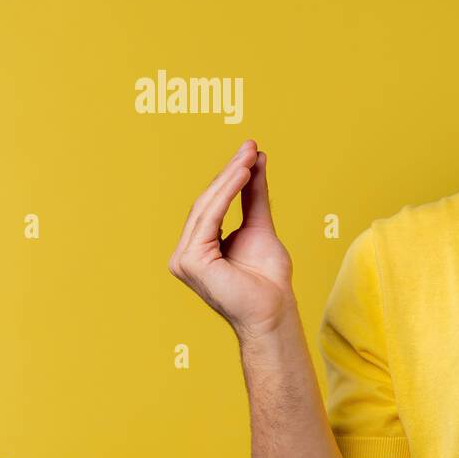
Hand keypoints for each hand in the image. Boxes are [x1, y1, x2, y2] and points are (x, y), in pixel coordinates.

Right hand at [168, 140, 294, 341]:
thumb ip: (254, 196)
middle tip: (251, 147)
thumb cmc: (268, 279)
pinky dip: (225, 195)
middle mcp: (186, 252)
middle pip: (208, 202)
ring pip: (207, 208)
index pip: (213, 204)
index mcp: (199, 246)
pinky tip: (242, 175)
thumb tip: (255, 160)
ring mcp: (184, 258)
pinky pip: (208, 220)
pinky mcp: (190, 262)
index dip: (230, 176)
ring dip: (229, 179)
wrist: (274, 310)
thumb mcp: (260, 227)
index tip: (250, 150)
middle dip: (230, 172)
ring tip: (249, 158)